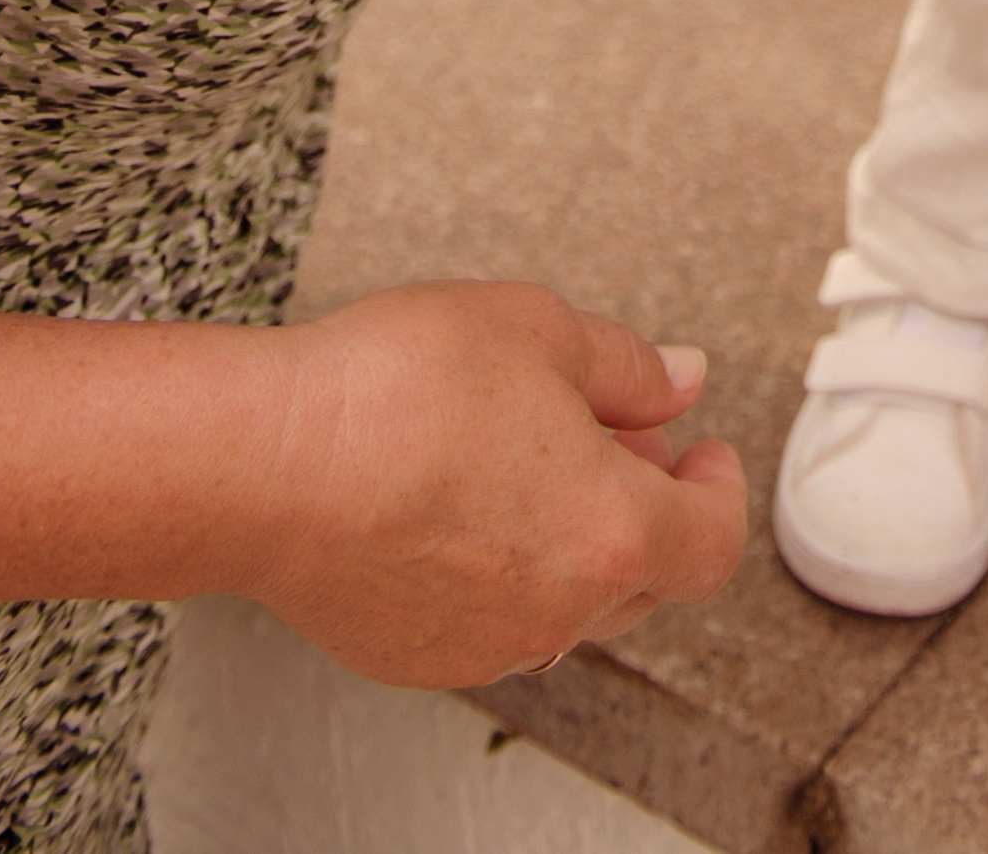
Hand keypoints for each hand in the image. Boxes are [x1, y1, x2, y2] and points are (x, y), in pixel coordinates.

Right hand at [254, 284, 746, 687]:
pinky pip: (488, 620)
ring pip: (562, 602)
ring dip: (567, 542)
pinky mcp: (415, 657)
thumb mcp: (540, 330)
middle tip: (609, 438)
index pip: (713, 543)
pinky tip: (452, 504)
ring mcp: (484, 644)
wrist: (267, 465)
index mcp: (611, 532)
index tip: (706, 457)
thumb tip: (679, 382)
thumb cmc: (396, 392)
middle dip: (640, 506)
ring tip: (518, 460)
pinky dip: (496, 572)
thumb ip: (628, 367)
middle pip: (642, 578)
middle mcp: (557, 609)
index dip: (720, 493)